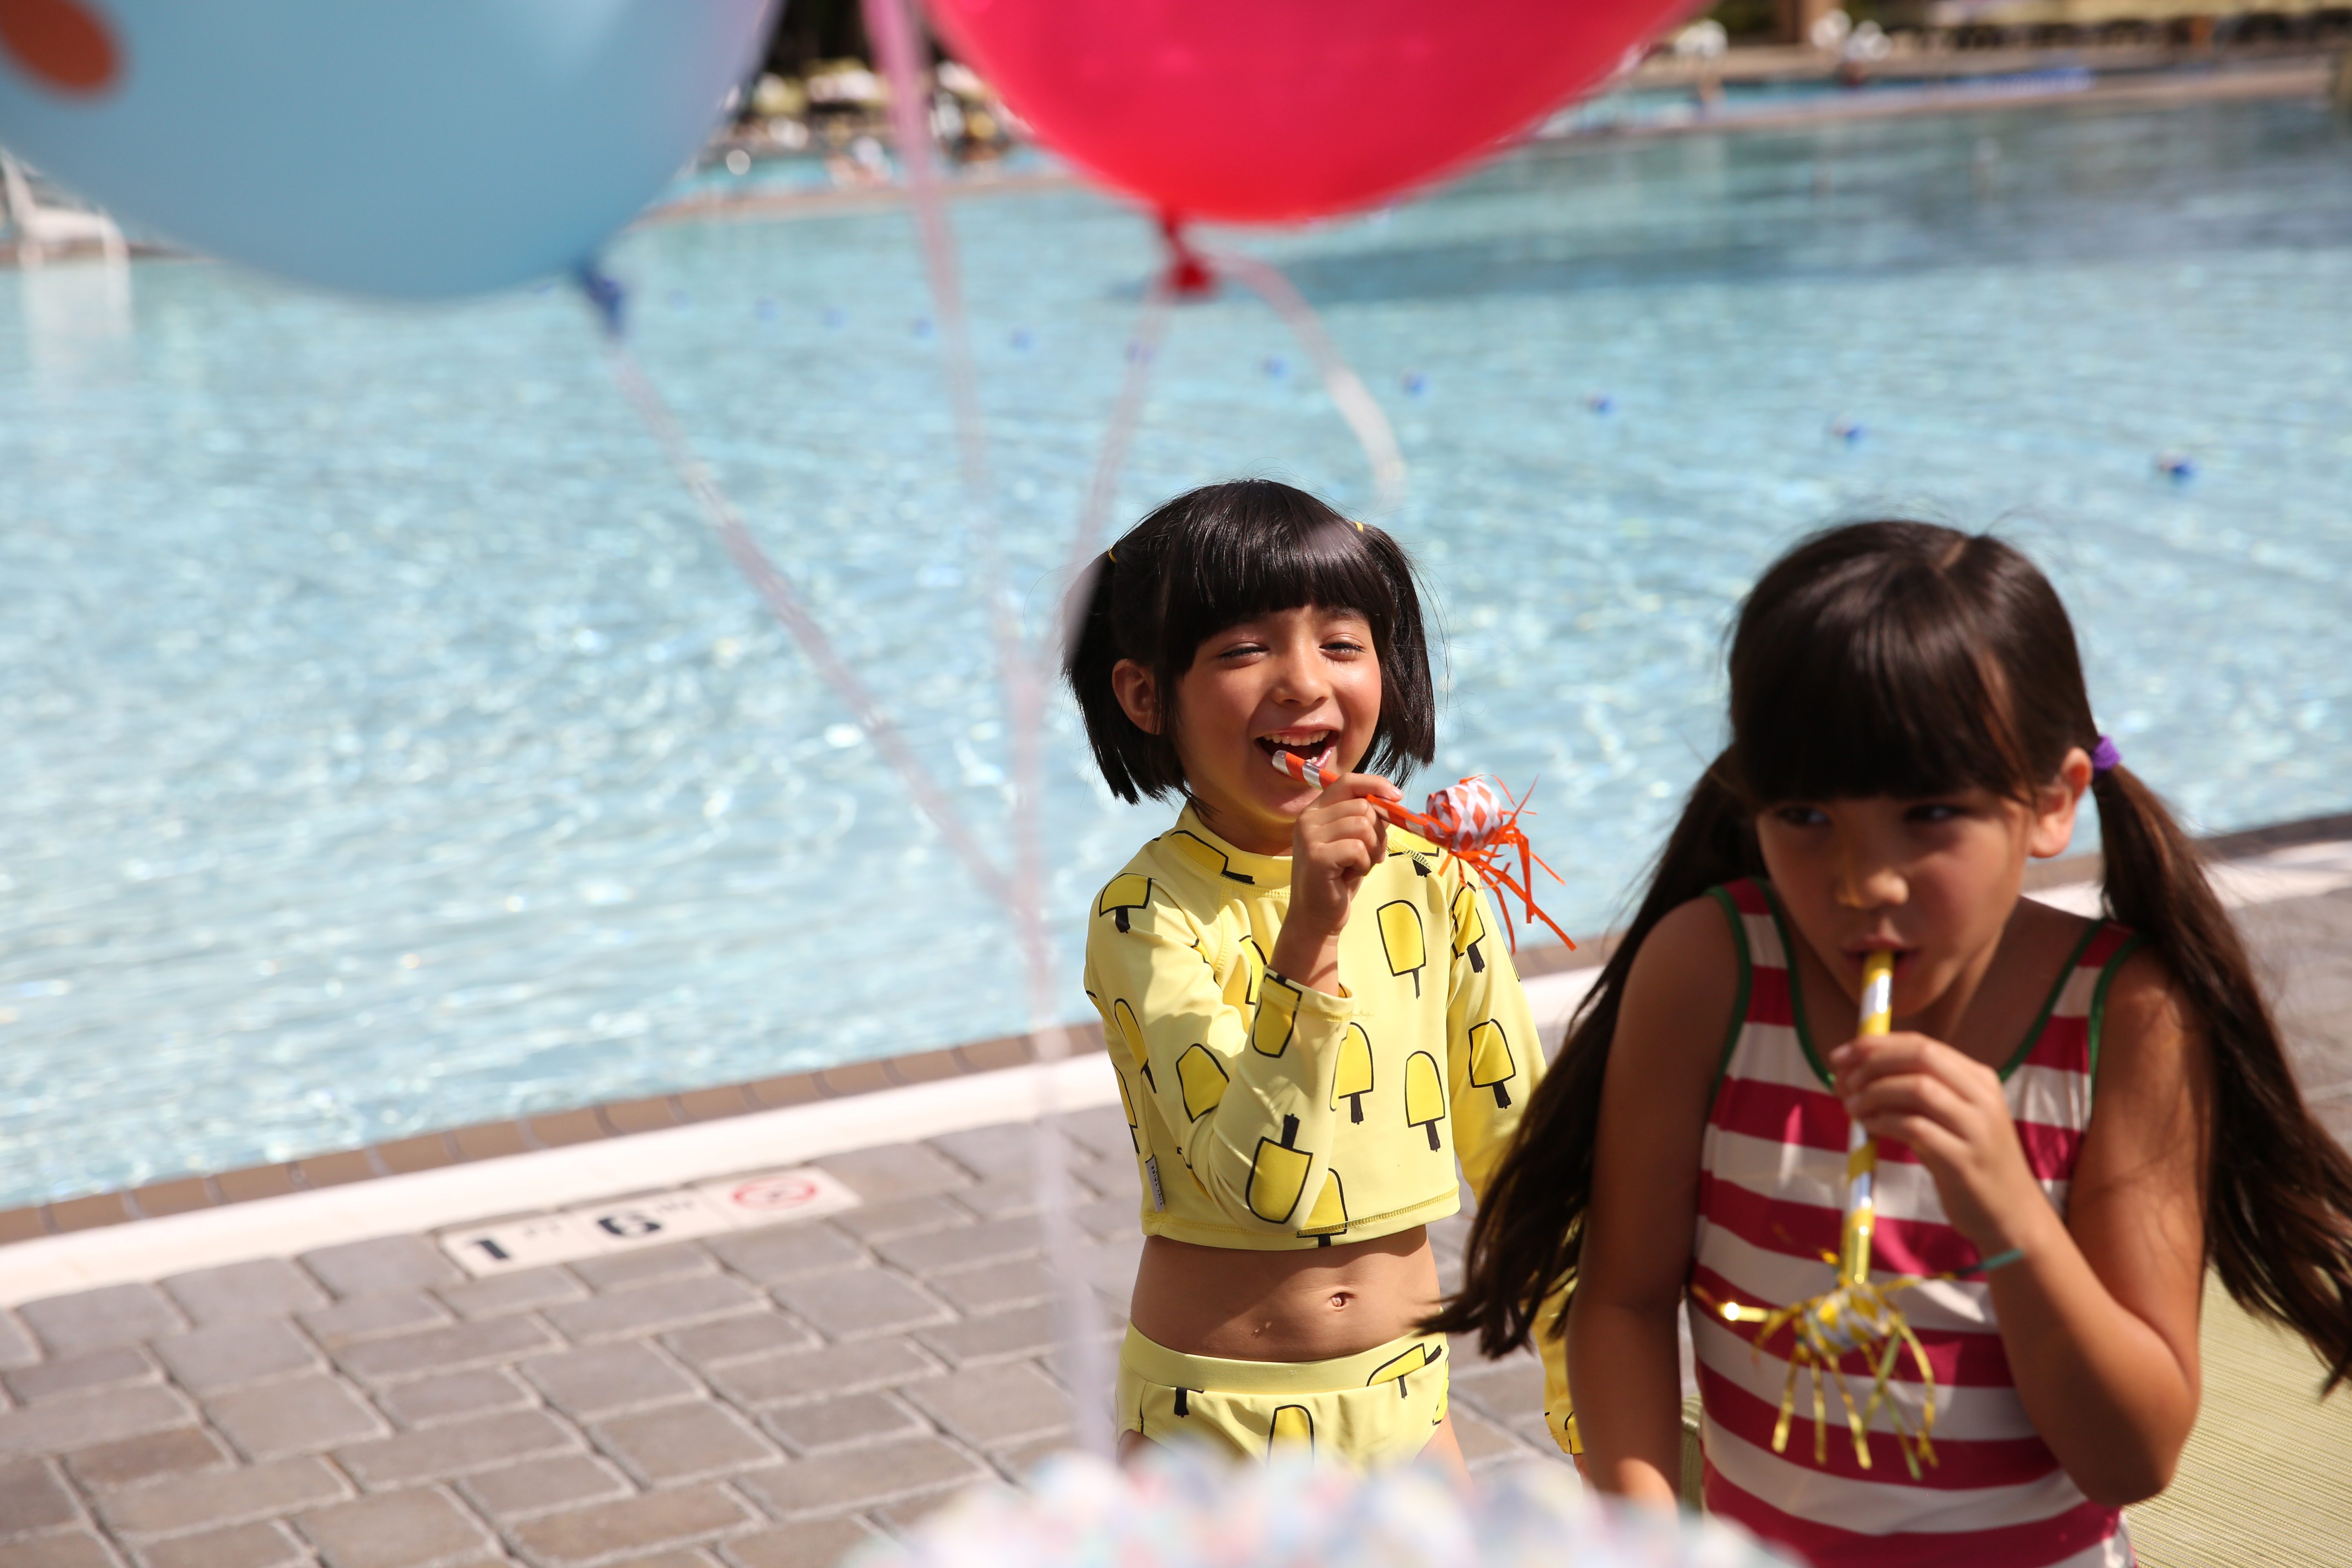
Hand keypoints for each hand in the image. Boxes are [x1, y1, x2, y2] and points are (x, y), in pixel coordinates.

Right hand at [1268, 772, 1396, 992]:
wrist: (1316, 917)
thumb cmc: (1338, 880)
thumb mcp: (1352, 842)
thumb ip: (1364, 820)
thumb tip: (1391, 801)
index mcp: (1315, 811)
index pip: (1347, 781)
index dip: (1375, 784)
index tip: (1397, 796)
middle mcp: (1308, 819)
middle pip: (1362, 806)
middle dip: (1377, 832)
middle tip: (1370, 855)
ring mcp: (1309, 837)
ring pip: (1363, 826)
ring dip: (1371, 850)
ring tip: (1358, 866)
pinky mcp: (1317, 857)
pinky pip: (1358, 848)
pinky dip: (1364, 864)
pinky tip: (1351, 875)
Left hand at [1829, 1032, 2049, 1254]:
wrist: (2010, 1214)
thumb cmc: (1967, 1162)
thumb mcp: (1950, 1118)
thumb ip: (1911, 1093)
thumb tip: (1851, 1075)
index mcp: (1979, 1079)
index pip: (1922, 1044)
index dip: (1875, 1045)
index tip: (1840, 1056)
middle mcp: (1982, 1097)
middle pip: (1920, 1057)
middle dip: (1872, 1062)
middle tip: (1843, 1080)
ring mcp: (1976, 1129)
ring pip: (1918, 1088)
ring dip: (1874, 1093)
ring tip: (1851, 1106)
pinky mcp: (1963, 1161)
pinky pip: (1915, 1129)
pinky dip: (1883, 1122)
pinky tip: (1867, 1127)